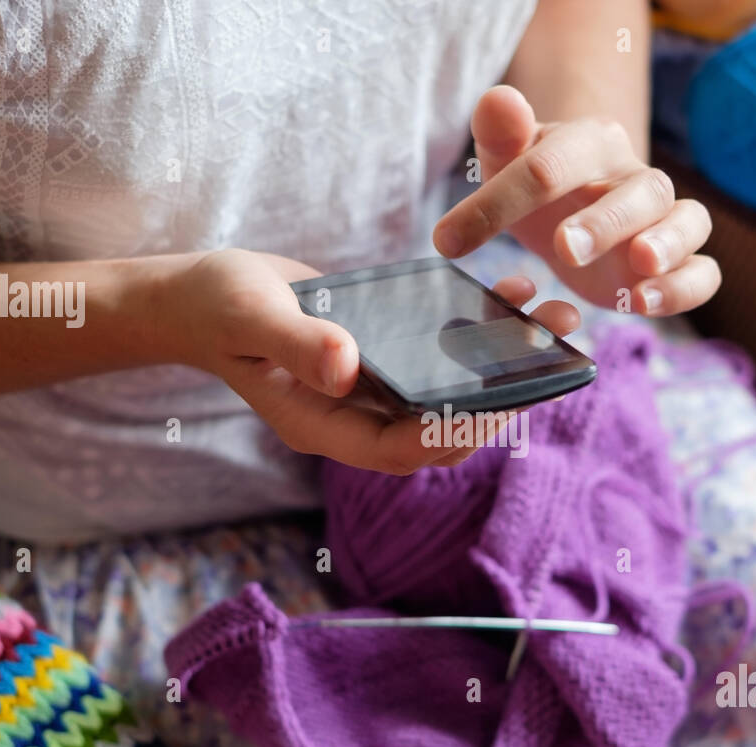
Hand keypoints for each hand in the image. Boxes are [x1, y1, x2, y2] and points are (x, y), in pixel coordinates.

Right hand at [166, 248, 578, 474]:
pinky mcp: (379, 356)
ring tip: (550, 311)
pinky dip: (473, 331)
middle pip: (443, 426)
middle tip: (556, 348)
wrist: (199, 295)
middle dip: (502, 395)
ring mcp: (369, 390)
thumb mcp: (250, 316)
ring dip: (500, 360)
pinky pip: (437, 356)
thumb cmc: (215, 307)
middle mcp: (355, 417)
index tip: (508, 402)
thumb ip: (296, 342)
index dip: (457, 433)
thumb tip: (348, 366)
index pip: (405, 449)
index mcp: (326, 425)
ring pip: (448, 390)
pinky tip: (507, 289)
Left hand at [433, 85, 720, 316]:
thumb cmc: (537, 184)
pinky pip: (704, 272)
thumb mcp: (506, 158)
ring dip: (668, 244)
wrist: (572, 206)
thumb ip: (500, 131)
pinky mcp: (678, 264)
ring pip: (689, 221)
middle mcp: (636, 176)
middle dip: (605, 220)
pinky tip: (646, 304)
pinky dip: (684, 288)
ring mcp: (664, 221)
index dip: (500, 202)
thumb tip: (499, 100)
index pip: (550, 164)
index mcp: (590, 142)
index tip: (448, 241)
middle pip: (638, 191)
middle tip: (565, 250)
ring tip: (640, 266)